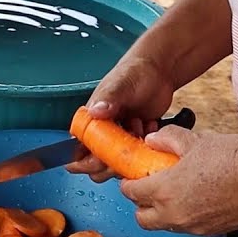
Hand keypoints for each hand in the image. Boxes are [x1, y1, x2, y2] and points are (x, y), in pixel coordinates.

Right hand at [67, 55, 175, 180]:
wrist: (159, 71)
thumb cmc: (135, 72)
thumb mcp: (121, 84)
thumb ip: (108, 98)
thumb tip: (95, 111)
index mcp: (90, 122)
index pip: (78, 152)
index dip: (88, 161)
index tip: (103, 158)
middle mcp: (101, 133)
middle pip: (96, 165)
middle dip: (113, 162)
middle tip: (127, 144)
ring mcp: (119, 138)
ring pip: (117, 164)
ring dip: (131, 153)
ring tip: (140, 126)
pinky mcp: (135, 140)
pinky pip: (138, 157)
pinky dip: (145, 147)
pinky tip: (150, 126)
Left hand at [118, 126, 237, 234]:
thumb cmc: (236, 157)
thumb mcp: (196, 141)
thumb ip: (168, 140)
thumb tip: (153, 141)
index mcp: (165, 192)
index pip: (131, 193)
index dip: (128, 183)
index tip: (132, 175)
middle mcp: (176, 215)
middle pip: (142, 218)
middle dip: (140, 203)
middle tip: (149, 186)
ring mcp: (194, 227)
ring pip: (165, 225)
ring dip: (162, 212)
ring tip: (175, 190)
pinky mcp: (211, 231)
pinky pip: (187, 227)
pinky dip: (184, 216)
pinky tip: (197, 197)